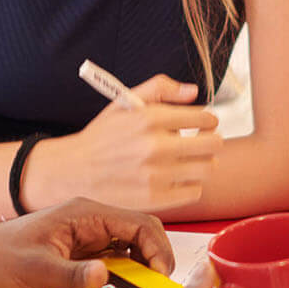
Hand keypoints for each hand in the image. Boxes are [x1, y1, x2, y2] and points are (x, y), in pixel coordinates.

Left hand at [0, 198, 173, 287]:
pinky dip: (123, 277)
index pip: (140, 223)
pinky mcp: (80, 253)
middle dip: (154, 261)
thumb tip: (103, 277)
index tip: (160, 278)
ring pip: (130, 249)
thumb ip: (70, 275)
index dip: (158, 249)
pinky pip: (113, 262)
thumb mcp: (34, 269)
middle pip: (141, 235)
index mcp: (85, 215)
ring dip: (140, 271)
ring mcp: (87, 237)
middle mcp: (91, 222)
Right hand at [21, 74, 219, 211]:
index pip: (205, 118)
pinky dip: (190, 184)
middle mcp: (156, 147)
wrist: (75, 171)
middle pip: (214, 144)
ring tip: (189, 160)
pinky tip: (176, 178)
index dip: (208, 120)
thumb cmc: (103, 136)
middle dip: (211, 140)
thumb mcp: (125, 101)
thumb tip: (193, 91)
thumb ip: (161, 88)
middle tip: (201, 141)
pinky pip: (194, 191)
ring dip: (204, 163)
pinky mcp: (156, 199)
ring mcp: (157, 175)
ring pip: (208, 169)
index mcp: (151, 118)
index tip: (203, 124)